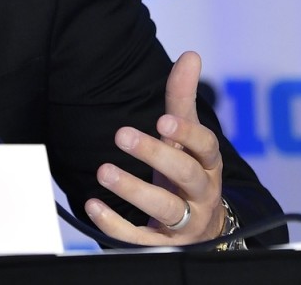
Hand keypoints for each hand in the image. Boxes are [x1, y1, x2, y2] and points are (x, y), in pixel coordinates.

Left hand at [84, 51, 225, 244]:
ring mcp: (185, 222)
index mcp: (207, 164)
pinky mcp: (164, 245)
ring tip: (104, 170)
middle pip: (185, 175)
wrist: (203, 229)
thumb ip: (183, 97)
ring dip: (133, 189)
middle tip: (122, 134)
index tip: (163, 120)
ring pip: (164, 209)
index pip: (206, 147)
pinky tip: (93, 205)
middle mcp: (201, 193)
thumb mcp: (186, 136)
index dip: (188, 134)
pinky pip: (140, 239)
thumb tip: (191, 54)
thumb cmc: (188, 171)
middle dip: (155, 155)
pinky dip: (117, 225)